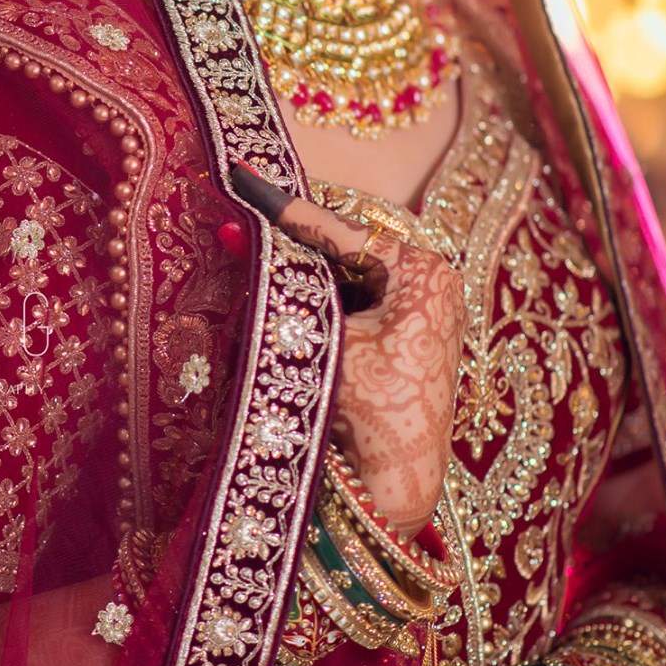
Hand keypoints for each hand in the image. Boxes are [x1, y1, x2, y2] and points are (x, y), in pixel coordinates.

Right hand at [229, 177, 461, 533]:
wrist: (392, 484)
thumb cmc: (369, 409)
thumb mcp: (321, 337)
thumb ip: (281, 285)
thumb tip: (234, 234)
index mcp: (424, 274)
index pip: (344, 232)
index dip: (289, 213)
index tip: (248, 181)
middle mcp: (432, 287)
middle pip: (344, 255)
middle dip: (290, 249)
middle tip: (240, 226)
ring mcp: (422, 314)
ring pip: (346, 282)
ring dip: (301, 280)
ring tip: (250, 261)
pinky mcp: (407, 342)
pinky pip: (354, 309)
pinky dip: (318, 307)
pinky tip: (282, 305)